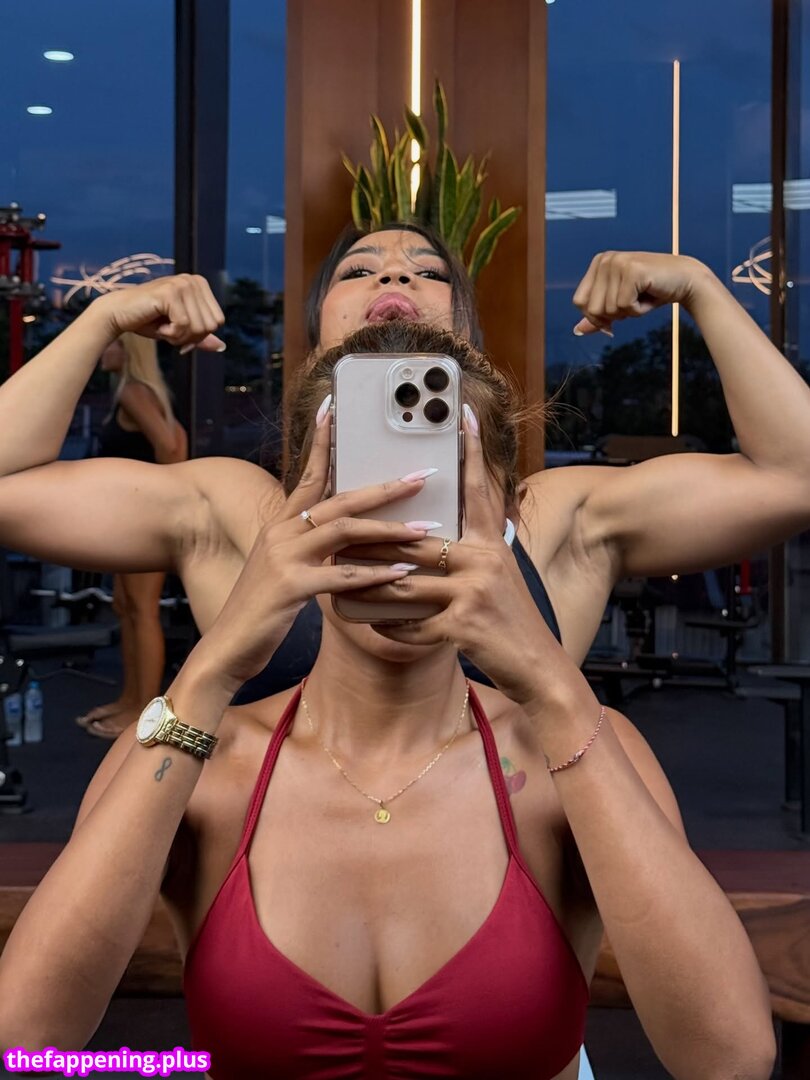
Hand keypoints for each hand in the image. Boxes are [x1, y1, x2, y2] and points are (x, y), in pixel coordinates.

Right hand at [90, 275, 225, 351]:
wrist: (118, 315)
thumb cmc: (148, 321)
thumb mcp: (179, 330)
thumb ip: (200, 337)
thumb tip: (222, 347)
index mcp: (199, 284)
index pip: (218, 321)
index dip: (199, 334)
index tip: (178, 329)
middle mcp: (193, 280)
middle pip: (211, 326)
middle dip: (190, 337)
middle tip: (169, 329)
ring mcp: (182, 283)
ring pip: (199, 328)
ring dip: (179, 336)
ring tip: (162, 325)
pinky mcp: (170, 292)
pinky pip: (183, 326)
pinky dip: (170, 334)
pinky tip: (157, 324)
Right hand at [192, 406, 435, 690]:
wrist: (227, 648)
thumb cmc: (261, 613)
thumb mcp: (284, 572)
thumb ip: (310, 552)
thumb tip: (345, 543)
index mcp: (280, 526)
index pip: (308, 476)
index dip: (322, 443)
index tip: (334, 409)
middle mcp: (281, 534)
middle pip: (339, 499)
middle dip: (384, 488)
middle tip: (422, 477)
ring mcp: (284, 558)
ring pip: (344, 532)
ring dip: (389, 529)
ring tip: (426, 530)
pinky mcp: (290, 587)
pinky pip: (341, 577)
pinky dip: (374, 576)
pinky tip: (401, 575)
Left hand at [339, 407, 578, 705]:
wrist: (539, 666)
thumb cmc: (512, 621)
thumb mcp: (499, 577)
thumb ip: (473, 553)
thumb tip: (434, 538)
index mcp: (491, 544)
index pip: (478, 491)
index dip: (471, 453)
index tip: (463, 414)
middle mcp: (484, 561)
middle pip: (415, 541)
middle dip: (373, 541)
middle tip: (338, 535)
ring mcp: (474, 593)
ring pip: (403, 584)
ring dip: (367, 587)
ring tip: (338, 585)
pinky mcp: (464, 626)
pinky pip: (412, 624)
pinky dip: (389, 626)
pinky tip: (372, 625)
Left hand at [572, 251, 707, 335]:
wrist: (685, 280)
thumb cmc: (652, 292)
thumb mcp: (620, 304)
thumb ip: (598, 316)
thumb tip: (577, 331)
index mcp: (598, 262)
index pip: (579, 302)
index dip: (597, 316)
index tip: (617, 311)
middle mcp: (605, 259)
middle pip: (592, 309)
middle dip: (614, 315)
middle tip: (633, 301)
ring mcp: (618, 263)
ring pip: (609, 310)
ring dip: (629, 312)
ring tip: (643, 296)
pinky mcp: (632, 271)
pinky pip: (625, 306)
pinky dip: (639, 310)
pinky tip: (649, 295)